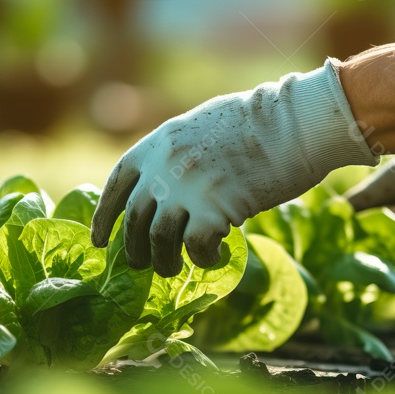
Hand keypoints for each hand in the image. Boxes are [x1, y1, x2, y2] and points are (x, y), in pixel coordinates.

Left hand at [90, 59, 377, 276]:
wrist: (295, 122)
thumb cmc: (259, 123)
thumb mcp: (201, 126)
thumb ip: (175, 154)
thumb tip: (162, 187)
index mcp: (157, 143)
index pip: (118, 184)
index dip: (104, 216)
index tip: (99, 240)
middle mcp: (164, 166)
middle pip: (135, 219)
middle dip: (134, 249)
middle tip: (141, 265)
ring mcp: (186, 189)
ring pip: (158, 240)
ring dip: (164, 262)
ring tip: (173, 270)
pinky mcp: (214, 210)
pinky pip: (195, 248)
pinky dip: (202, 259)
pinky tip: (213, 257)